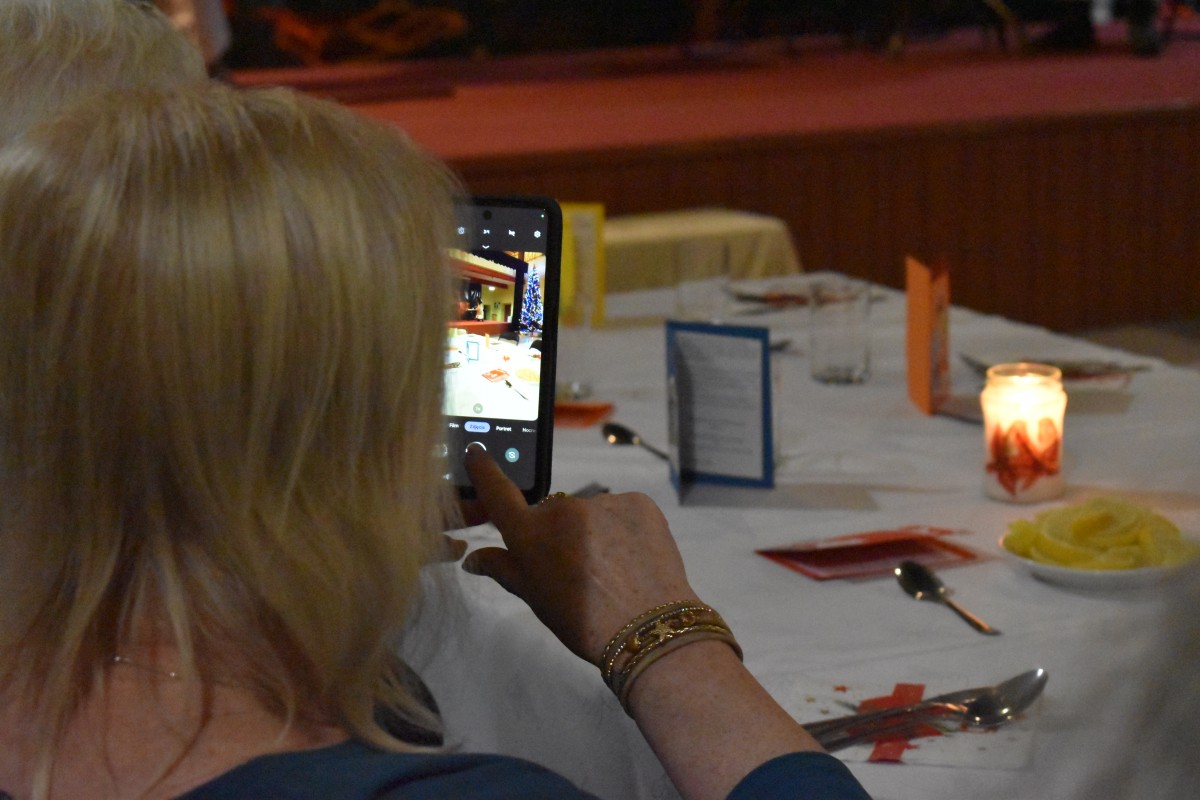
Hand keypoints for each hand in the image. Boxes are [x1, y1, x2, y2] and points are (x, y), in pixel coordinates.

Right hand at [460, 445, 696, 662]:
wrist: (647, 628)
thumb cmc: (582, 622)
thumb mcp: (536, 598)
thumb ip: (504, 569)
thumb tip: (472, 558)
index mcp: (531, 533)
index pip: (499, 493)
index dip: (484, 470)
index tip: (476, 451)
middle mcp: (563, 508)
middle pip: (554, 513)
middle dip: (560, 534)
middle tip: (578, 569)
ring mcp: (603, 502)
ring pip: (592, 514)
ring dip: (596, 532)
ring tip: (613, 569)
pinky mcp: (639, 502)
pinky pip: (623, 512)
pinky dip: (625, 530)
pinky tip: (633, 558)